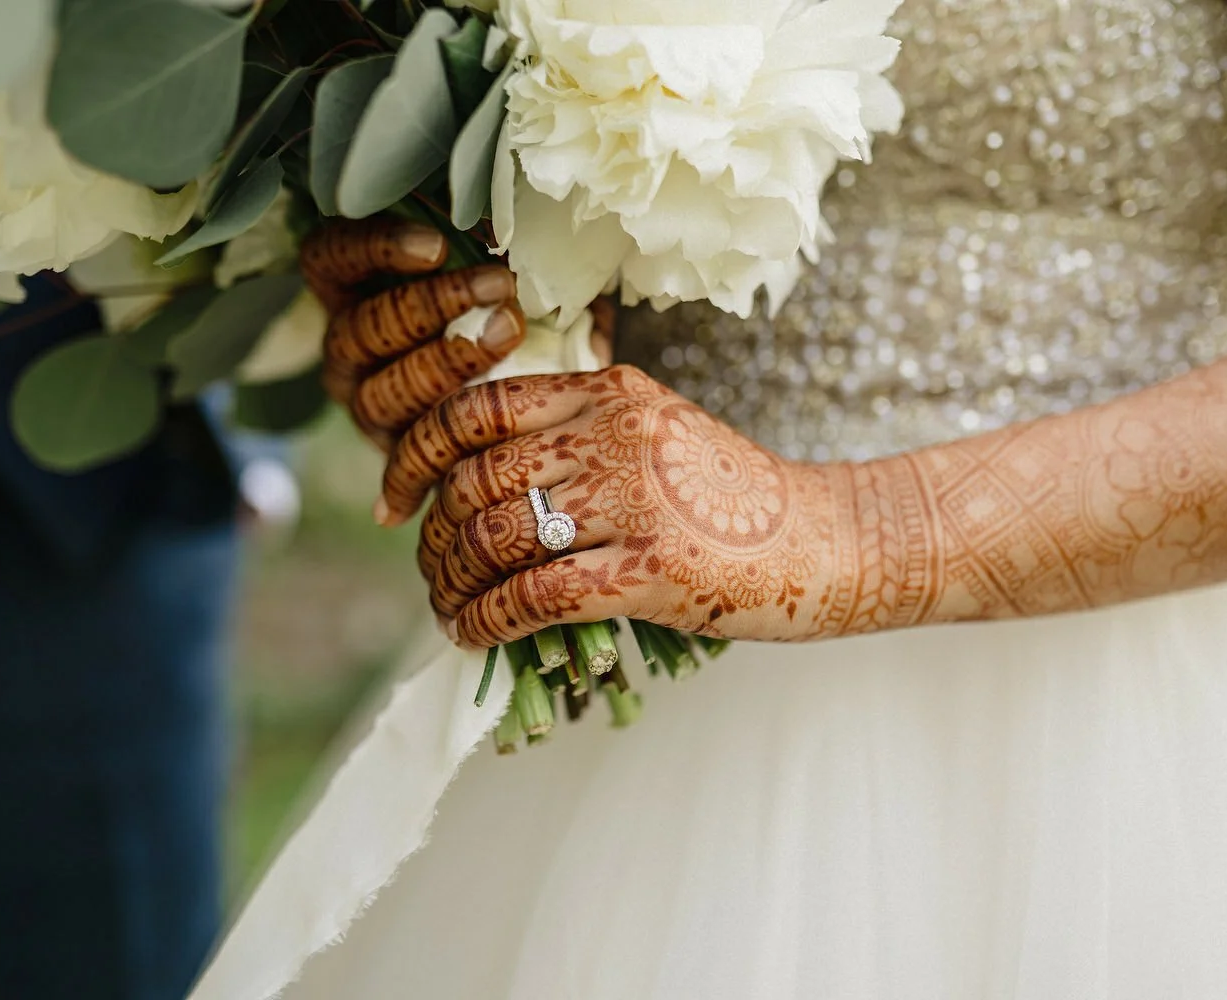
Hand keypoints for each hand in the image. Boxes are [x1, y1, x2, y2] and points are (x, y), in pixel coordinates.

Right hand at [301, 219, 525, 449]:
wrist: (540, 399)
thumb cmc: (512, 309)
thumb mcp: (495, 266)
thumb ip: (489, 240)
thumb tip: (520, 213)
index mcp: (352, 289)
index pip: (332, 257)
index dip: (375, 249)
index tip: (437, 245)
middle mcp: (347, 348)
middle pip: (363, 327)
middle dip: (434, 304)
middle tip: (498, 284)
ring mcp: (367, 403)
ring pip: (383, 390)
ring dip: (449, 359)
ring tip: (509, 331)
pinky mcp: (396, 454)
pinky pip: (407, 450)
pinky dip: (445, 432)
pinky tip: (489, 408)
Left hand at [382, 364, 845, 648]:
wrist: (828, 542)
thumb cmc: (733, 499)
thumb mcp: (658, 433)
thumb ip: (580, 436)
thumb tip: (475, 482)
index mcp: (610, 392)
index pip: (477, 407)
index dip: (416, 455)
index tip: (399, 500)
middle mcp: (616, 434)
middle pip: (475, 478)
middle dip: (434, 535)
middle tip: (432, 570)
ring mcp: (635, 500)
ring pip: (494, 538)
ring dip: (452, 583)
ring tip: (450, 607)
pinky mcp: (650, 569)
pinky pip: (533, 596)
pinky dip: (486, 621)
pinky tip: (474, 635)